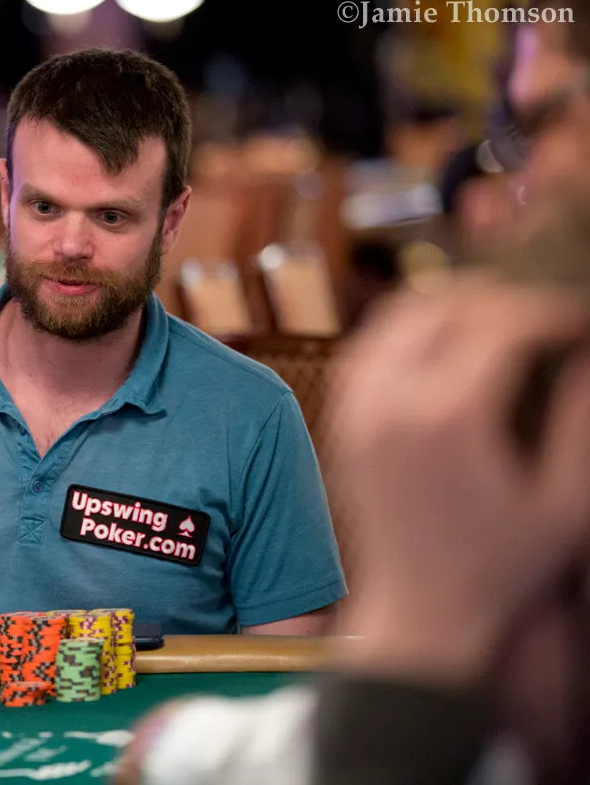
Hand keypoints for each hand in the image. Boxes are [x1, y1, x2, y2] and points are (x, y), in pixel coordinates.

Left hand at [331, 278, 589, 680]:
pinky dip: (404, 330)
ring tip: (497, 320)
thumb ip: (580, 423)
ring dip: (448, 304)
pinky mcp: (342, 423)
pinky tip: (443, 345)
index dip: (549, 311)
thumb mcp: (565, 502)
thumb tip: (585, 357)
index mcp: (449, 417)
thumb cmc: (499, 567)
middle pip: (443, 306)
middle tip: (541, 316)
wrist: (420, 609)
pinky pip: (365, 349)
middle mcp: (391, 404)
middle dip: (500, 298)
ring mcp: (357, 411)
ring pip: (394, 319)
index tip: (576, 322)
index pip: (501, 324)